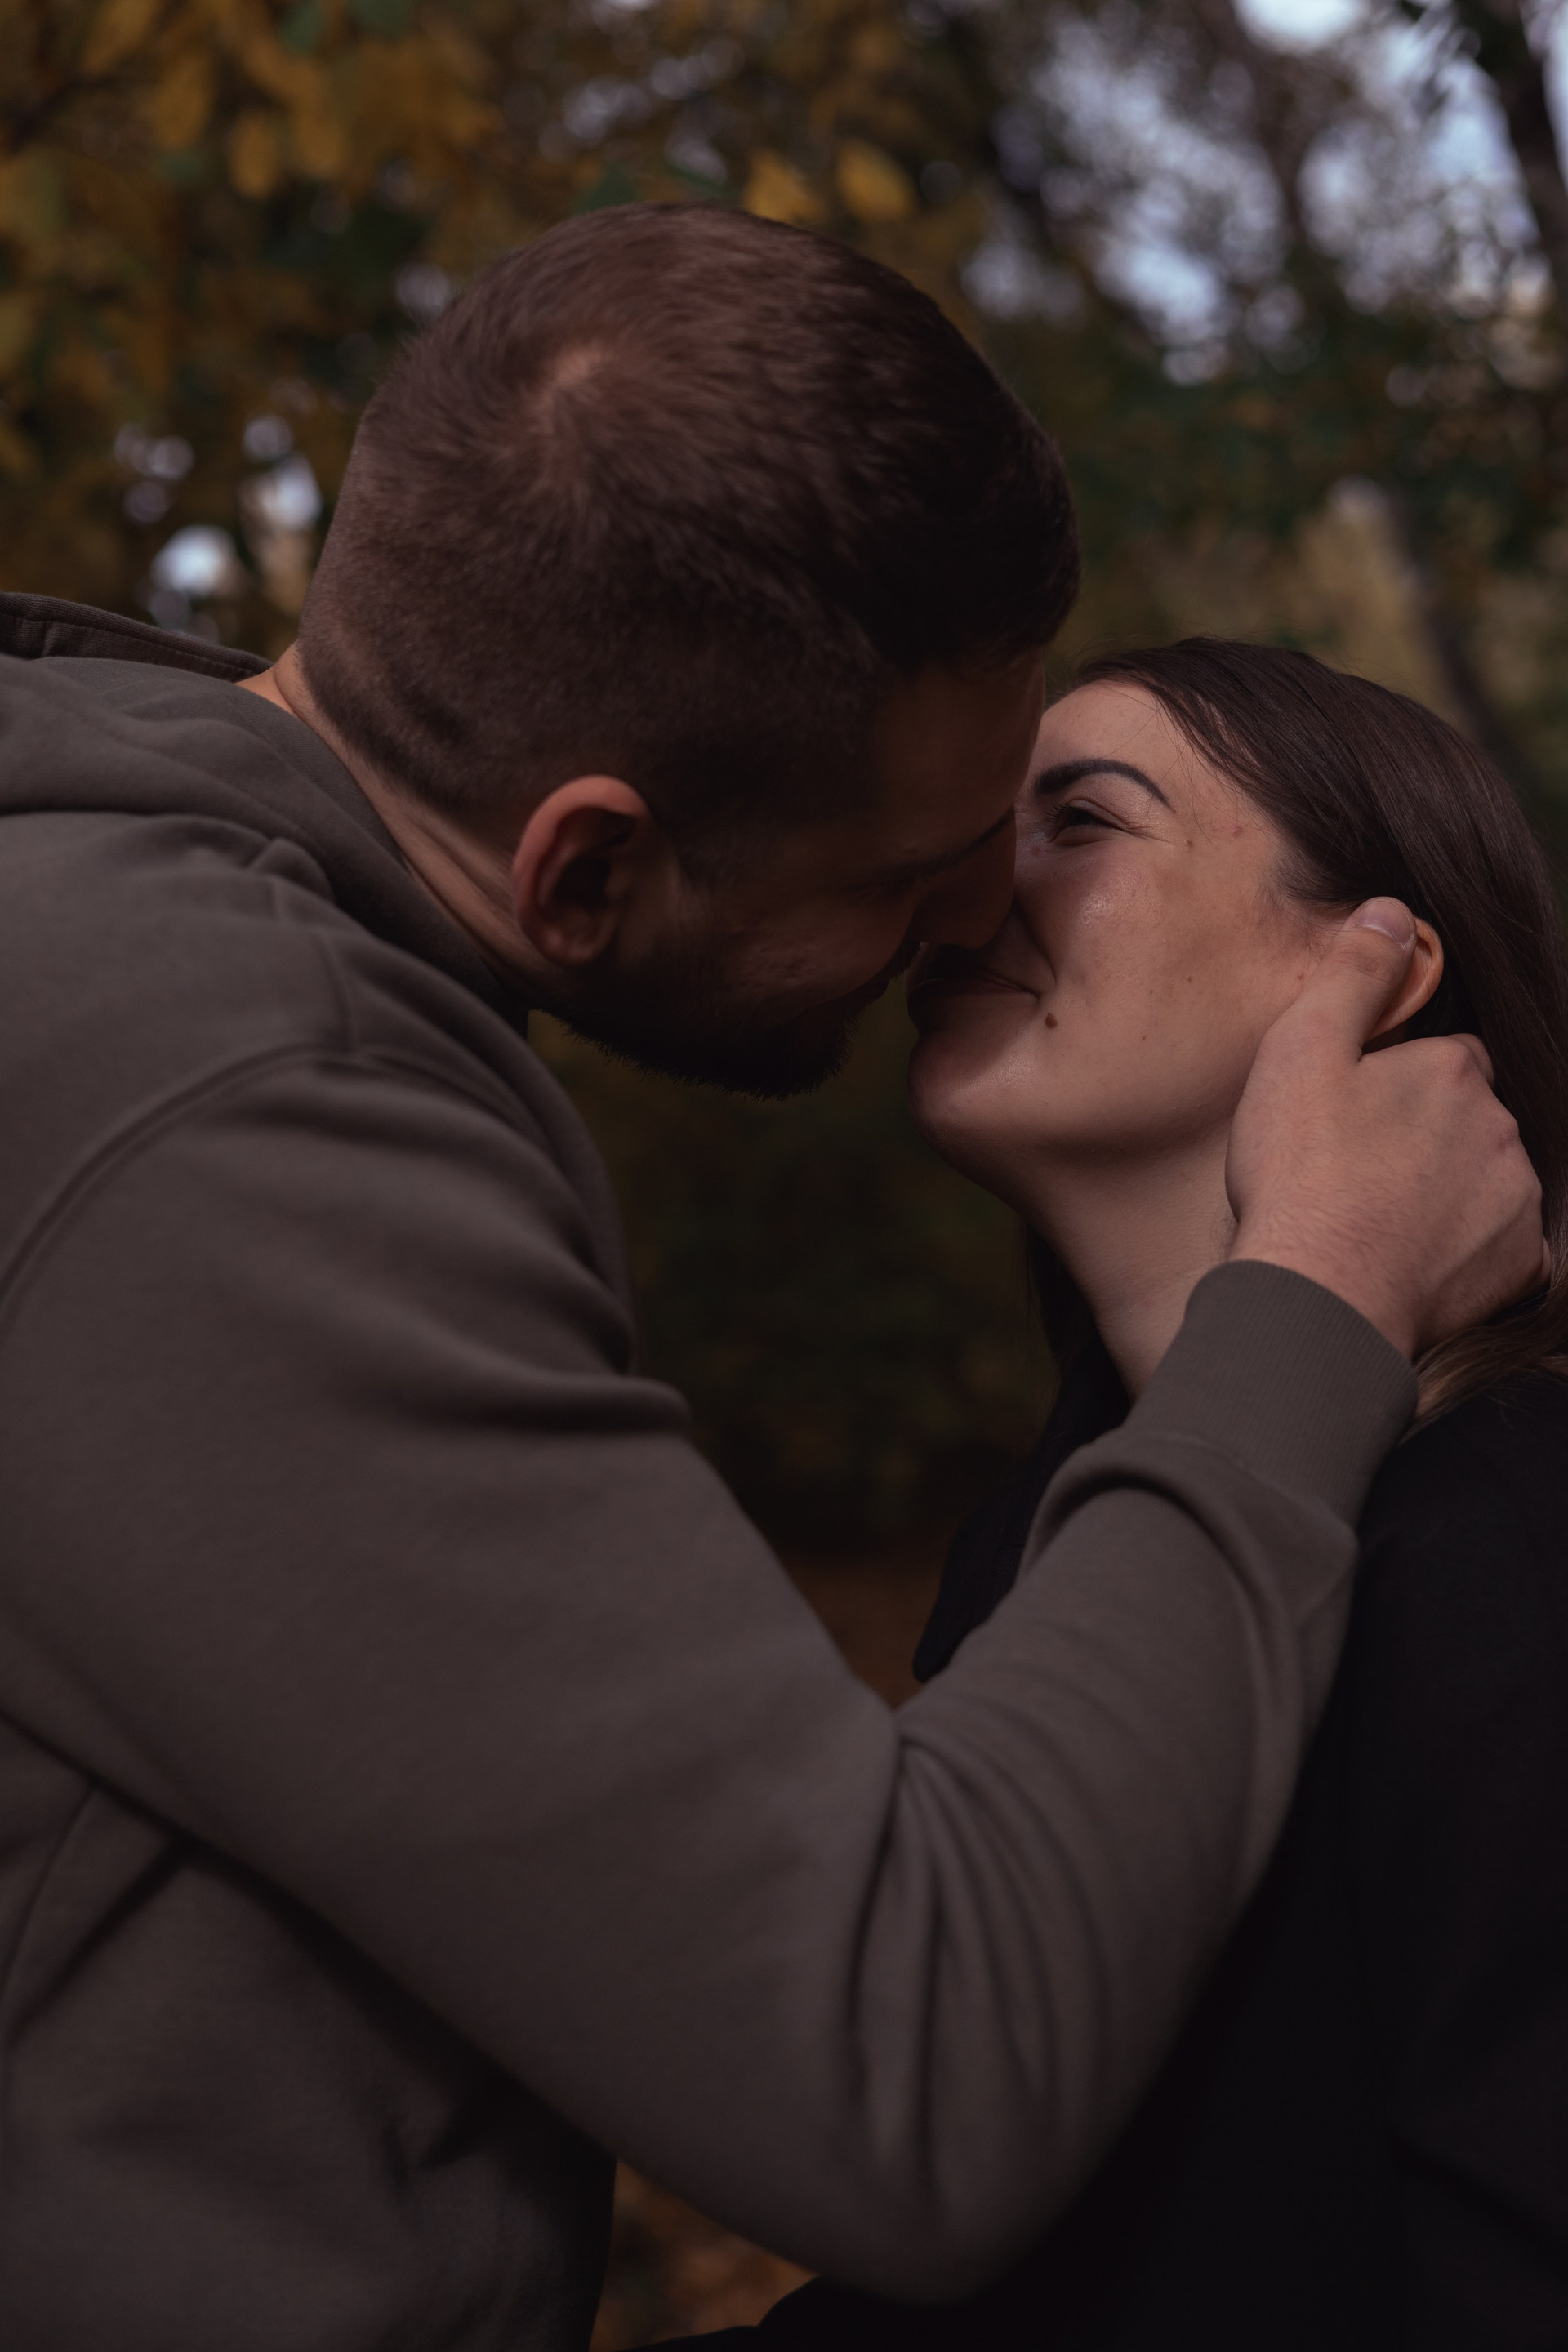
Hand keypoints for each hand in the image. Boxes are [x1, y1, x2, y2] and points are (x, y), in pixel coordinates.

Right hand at [1228, 898, 1545, 1358]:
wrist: (1319, 1295)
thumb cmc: (1300, 1175)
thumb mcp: (1301, 1051)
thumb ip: (1354, 975)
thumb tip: (1393, 911)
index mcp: (1453, 1071)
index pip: (1447, 1057)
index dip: (1401, 1080)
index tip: (1357, 1112)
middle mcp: (1500, 1128)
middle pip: (1471, 1119)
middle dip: (1430, 1135)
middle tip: (1359, 1171)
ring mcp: (1515, 1199)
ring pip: (1488, 1179)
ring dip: (1449, 1191)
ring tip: (1378, 1219)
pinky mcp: (1519, 1266)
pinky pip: (1503, 1247)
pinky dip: (1467, 1252)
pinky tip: (1412, 1260)